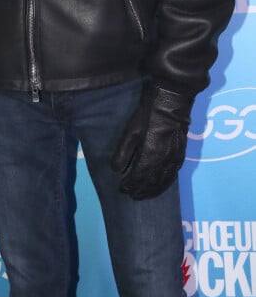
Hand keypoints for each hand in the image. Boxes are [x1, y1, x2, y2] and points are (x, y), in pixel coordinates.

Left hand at [110, 84, 193, 199]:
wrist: (172, 101)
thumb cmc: (148, 113)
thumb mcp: (131, 130)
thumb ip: (123, 152)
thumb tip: (115, 170)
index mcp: (151, 155)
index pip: (139, 177)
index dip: (130, 185)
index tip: (122, 188)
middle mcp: (164, 160)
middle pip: (152, 182)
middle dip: (140, 190)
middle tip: (131, 195)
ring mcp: (175, 158)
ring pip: (164, 181)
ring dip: (153, 190)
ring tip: (143, 195)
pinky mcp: (181, 154)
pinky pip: (174, 175)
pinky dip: (166, 184)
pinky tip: (162, 185)